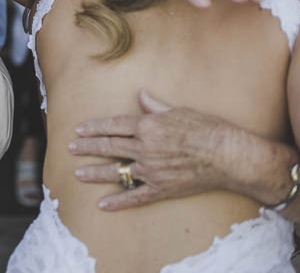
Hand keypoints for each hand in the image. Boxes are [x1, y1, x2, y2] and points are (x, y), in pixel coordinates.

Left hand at [69, 89, 258, 210]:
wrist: (229, 156)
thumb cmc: (207, 128)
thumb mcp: (179, 110)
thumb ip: (155, 106)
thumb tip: (141, 95)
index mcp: (147, 126)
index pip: (113, 125)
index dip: (93, 128)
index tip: (78, 130)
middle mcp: (145, 148)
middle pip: (109, 147)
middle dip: (87, 148)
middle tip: (70, 149)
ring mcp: (152, 170)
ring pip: (117, 172)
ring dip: (95, 173)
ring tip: (78, 173)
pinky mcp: (162, 188)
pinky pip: (136, 196)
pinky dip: (118, 201)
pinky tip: (103, 204)